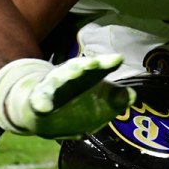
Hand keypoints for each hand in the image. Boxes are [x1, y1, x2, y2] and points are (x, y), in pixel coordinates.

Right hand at [0, 54, 135, 138]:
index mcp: (84, 79)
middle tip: (96, 63)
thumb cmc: (73, 106)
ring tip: (76, 72)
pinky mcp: (36, 102)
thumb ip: (115, 100)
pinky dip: (41, 103)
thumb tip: (133, 96)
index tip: (119, 58)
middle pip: (77, 70)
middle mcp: (67, 80)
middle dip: (86, 65)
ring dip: (66, 75)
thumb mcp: (98, 105)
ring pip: (58, 80)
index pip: (97, 70)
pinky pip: (38, 102)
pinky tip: (44, 107)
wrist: (37, 110)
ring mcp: (50, 89)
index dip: (107, 63)